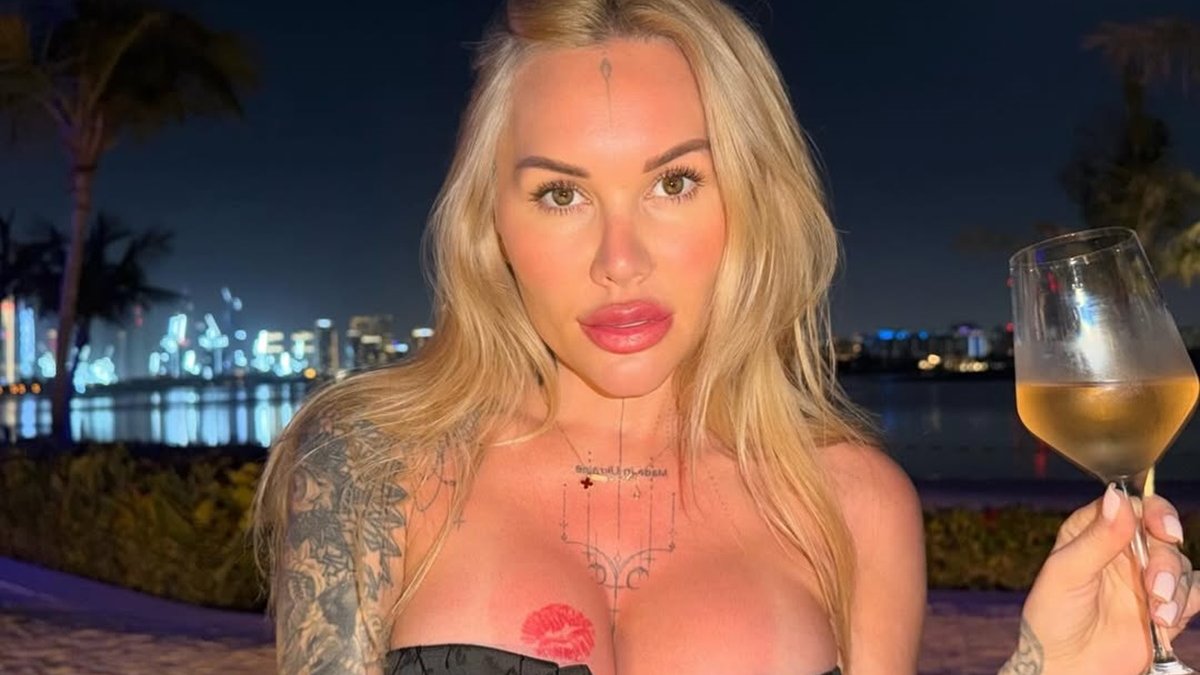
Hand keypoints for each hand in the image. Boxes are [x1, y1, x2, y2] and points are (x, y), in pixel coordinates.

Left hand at [1000, 484, 1198, 674]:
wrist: (1066, 667)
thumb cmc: (1052, 617)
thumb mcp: (1066, 573)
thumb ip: (1096, 538)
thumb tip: (1117, 497)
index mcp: (1092, 532)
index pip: (1130, 506)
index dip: (1154, 512)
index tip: (1165, 531)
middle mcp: (1121, 550)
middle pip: (1162, 534)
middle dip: (1166, 559)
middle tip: (1156, 586)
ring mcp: (1144, 577)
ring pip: (1179, 564)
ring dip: (1175, 587)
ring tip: (1158, 614)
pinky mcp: (1163, 605)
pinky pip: (1193, 592)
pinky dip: (1187, 602)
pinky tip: (1166, 619)